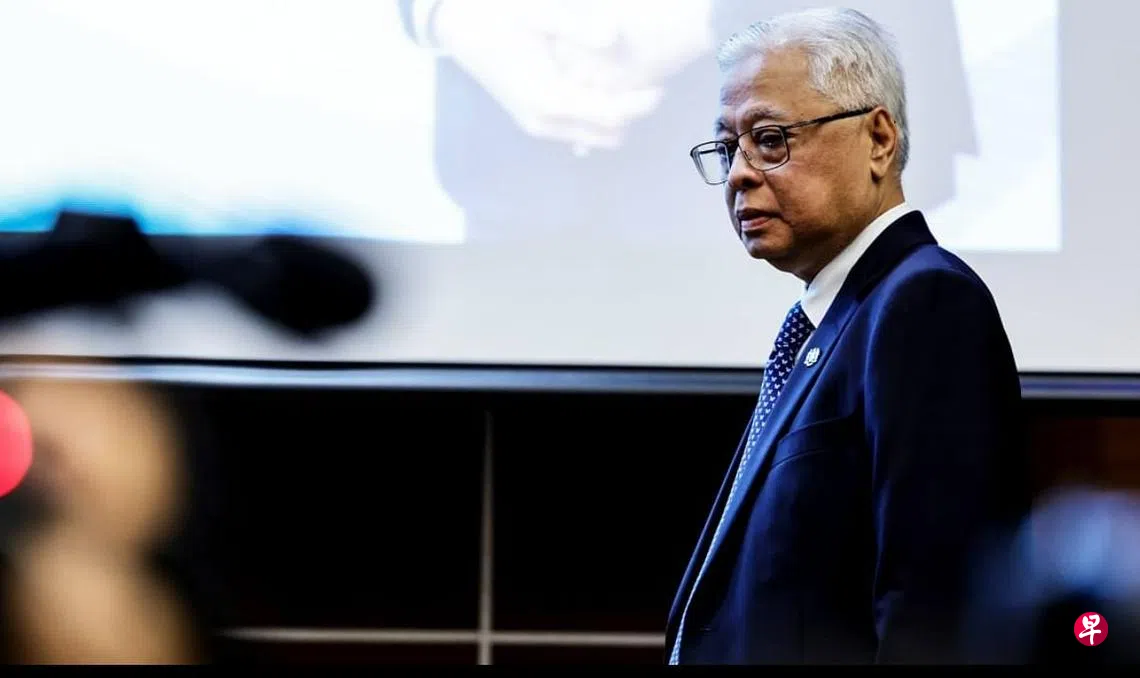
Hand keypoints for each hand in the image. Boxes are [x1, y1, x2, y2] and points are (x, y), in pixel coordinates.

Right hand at [433, 0, 685, 152]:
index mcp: (548, 99)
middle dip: (629, 113)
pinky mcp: (535, 118)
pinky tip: (599, 86)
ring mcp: (538, 124)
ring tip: (624, 83)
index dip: (639, 103)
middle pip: (609, 134)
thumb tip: (615, 36)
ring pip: (596, 135)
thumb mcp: (538, 13)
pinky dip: (596, 115)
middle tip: (642, 82)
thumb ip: (578, 27)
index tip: (659, 83)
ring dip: (613, 116)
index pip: (611, 116)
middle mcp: (544, 121)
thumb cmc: (499, 14)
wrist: (459, 25)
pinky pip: (579, 128)